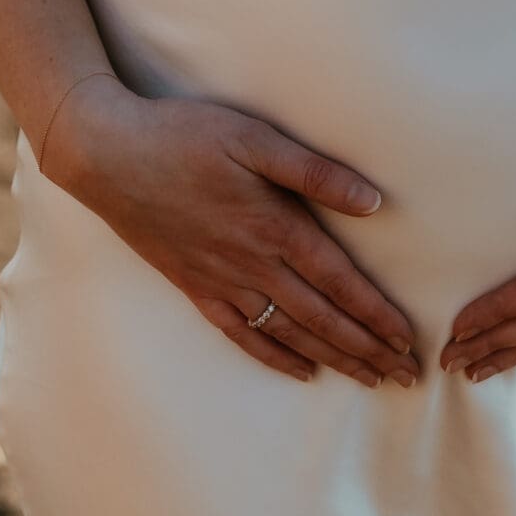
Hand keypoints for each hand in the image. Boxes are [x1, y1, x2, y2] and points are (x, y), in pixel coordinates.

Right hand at [46, 74, 420, 387]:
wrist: (107, 156)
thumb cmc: (184, 136)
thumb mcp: (255, 138)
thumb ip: (315, 172)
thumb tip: (374, 202)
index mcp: (275, 226)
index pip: (341, 283)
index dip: (378, 315)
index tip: (408, 342)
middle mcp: (252, 264)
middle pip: (323, 318)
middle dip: (369, 350)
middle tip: (405, 377)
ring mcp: (221, 281)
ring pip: (290, 332)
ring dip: (334, 359)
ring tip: (369, 379)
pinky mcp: (194, 286)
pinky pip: (241, 334)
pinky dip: (276, 356)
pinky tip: (302, 371)